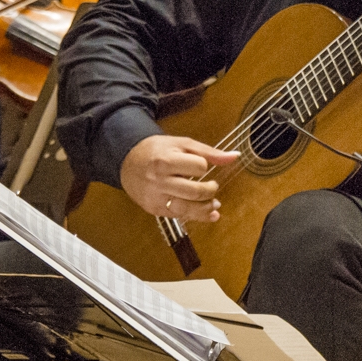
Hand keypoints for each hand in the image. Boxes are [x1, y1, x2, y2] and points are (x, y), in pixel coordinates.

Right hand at [120, 134, 237, 222]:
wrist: (127, 161)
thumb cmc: (156, 151)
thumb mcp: (181, 144)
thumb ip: (209, 152)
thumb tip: (234, 156)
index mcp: (165, 160)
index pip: (198, 167)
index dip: (204, 166)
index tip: (201, 166)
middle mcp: (159, 181)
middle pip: (195, 191)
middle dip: (210, 190)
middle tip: (212, 186)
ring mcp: (156, 197)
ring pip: (187, 209)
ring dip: (206, 208)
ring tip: (214, 203)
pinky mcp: (154, 208)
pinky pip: (179, 216)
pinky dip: (196, 216)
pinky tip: (207, 213)